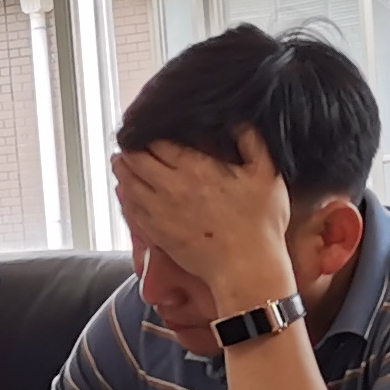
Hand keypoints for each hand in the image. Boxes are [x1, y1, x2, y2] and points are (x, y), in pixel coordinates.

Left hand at [111, 128, 294, 310]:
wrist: (246, 270)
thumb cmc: (260, 224)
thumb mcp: (267, 175)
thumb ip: (252, 141)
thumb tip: (238, 120)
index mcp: (195, 168)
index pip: (157, 142)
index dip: (148, 132)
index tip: (147, 128)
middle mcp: (171, 187)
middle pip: (134, 159)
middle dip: (130, 148)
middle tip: (130, 143)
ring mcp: (160, 212)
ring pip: (127, 183)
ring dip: (123, 169)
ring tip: (122, 161)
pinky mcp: (156, 234)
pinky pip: (129, 209)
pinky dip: (124, 196)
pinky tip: (127, 191)